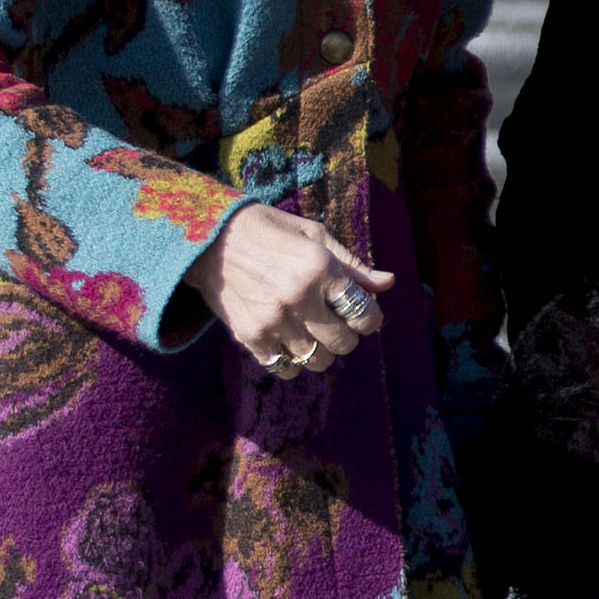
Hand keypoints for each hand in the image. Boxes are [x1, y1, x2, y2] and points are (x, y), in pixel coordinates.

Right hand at [191, 202, 390, 376]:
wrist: (210, 238)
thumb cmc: (269, 231)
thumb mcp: (314, 236)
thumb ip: (352, 265)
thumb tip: (388, 283)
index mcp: (319, 268)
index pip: (364, 313)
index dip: (370, 319)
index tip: (363, 315)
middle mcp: (298, 297)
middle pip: (343, 343)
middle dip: (347, 336)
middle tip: (336, 323)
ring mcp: (273, 320)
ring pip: (318, 360)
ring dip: (321, 351)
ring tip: (312, 332)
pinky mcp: (250, 336)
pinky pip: (285, 368)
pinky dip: (293, 362)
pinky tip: (290, 343)